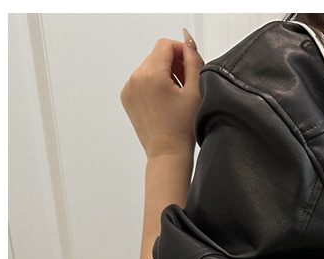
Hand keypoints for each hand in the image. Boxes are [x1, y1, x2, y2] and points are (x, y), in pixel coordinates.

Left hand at [121, 29, 204, 158]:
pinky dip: (154, 86)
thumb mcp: (195, 91)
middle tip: (186, 85)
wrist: (167, 153)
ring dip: (164, 75)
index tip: (191, 68)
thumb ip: (193, 61)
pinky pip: (141, 81)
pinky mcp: (127, 98)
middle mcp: (135, 78)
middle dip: (174, 65)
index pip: (166, 45)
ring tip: (176, 97)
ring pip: (149, 68)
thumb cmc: (182, 129)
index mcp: (151, 74)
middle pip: (157, 56)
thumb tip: (188, 41)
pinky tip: (165, 103)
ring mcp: (129, 88)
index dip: (182, 52)